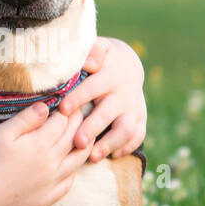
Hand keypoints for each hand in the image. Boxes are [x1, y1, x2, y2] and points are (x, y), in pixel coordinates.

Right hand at [0, 102, 92, 205]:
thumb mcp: (3, 133)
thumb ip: (26, 118)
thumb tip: (46, 106)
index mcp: (41, 143)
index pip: (62, 121)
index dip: (68, 109)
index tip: (71, 102)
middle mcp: (52, 162)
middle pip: (73, 137)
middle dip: (79, 122)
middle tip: (82, 112)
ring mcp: (52, 181)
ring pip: (77, 160)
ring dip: (85, 146)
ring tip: (88, 137)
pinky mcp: (48, 197)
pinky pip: (68, 184)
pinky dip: (73, 173)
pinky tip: (71, 168)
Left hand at [55, 37, 146, 161]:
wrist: (128, 66)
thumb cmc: (102, 59)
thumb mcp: (100, 48)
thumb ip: (93, 51)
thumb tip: (88, 60)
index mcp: (109, 75)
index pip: (93, 87)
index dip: (79, 98)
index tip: (64, 109)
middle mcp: (123, 94)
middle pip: (109, 113)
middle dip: (93, 128)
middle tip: (78, 142)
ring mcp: (133, 108)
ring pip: (126, 129)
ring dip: (110, 143)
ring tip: (93, 157)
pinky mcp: (140, 119)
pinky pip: (137, 136)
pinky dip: (126, 147)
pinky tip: (111, 156)